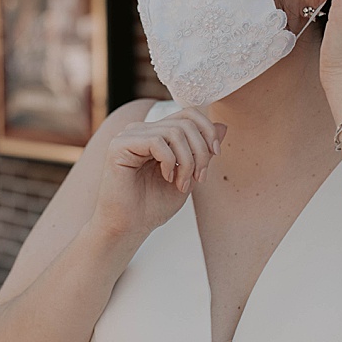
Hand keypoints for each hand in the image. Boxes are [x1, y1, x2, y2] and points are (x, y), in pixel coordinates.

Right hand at [92, 106, 226, 241]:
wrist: (129, 227)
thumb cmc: (154, 206)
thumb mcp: (188, 175)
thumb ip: (202, 151)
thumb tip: (222, 126)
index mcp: (156, 134)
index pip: (188, 114)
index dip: (208, 130)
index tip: (215, 154)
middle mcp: (142, 130)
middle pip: (185, 123)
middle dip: (200, 152)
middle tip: (198, 178)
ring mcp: (129, 136)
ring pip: (174, 132)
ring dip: (187, 161)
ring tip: (182, 183)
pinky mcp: (119, 146)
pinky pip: (156, 141)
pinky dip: (169, 161)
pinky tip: (166, 178)